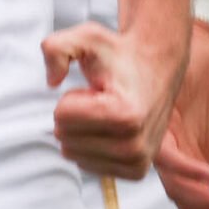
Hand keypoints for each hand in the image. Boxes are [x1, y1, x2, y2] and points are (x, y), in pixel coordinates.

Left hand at [44, 16, 182, 179]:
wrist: (156, 67)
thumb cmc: (119, 54)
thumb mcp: (86, 37)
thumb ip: (57, 48)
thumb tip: (51, 81)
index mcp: (126, 115)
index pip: (61, 116)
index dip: (72, 96)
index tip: (96, 88)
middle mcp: (135, 145)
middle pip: (65, 138)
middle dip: (75, 115)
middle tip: (101, 100)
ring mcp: (137, 162)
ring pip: (73, 154)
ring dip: (82, 131)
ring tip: (107, 112)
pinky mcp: (136, 171)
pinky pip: (86, 165)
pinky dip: (91, 146)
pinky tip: (111, 129)